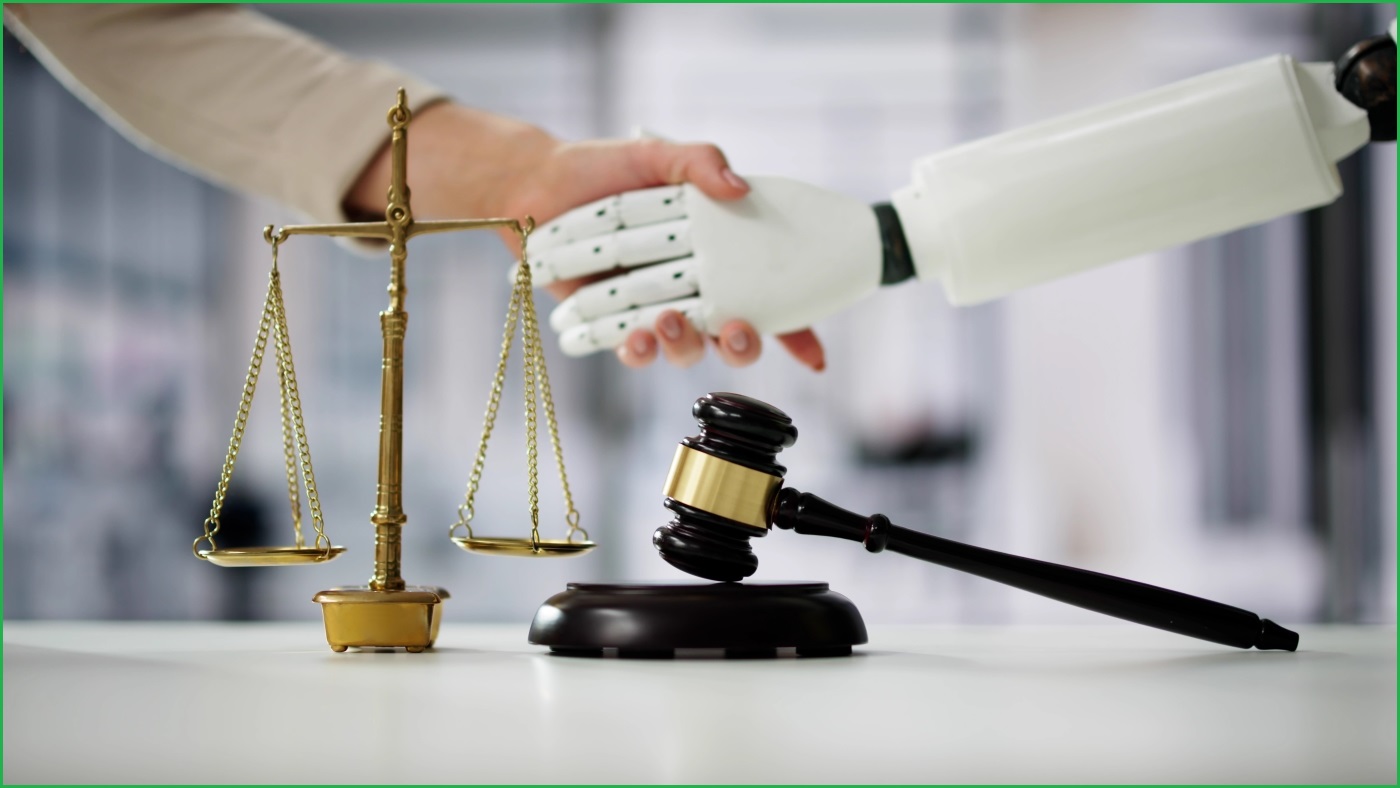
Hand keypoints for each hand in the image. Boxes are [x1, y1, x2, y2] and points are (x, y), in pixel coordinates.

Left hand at [344, 102, 823, 370]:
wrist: (533, 187)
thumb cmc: (601, 168)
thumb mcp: (656, 154)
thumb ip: (700, 160)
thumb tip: (739, 188)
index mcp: (716, 251)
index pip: (769, 294)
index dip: (797, 329)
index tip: (815, 356)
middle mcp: (691, 287)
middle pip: (734, 335)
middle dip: (743, 346)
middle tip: (735, 331)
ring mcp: (653, 310)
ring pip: (685, 349)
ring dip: (683, 345)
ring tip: (664, 321)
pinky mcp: (612, 324)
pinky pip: (632, 351)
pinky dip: (635, 350)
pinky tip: (631, 337)